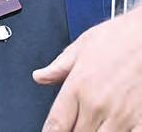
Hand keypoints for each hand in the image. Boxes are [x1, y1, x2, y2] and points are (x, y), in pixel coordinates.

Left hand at [33, 6, 141, 130]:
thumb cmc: (120, 38)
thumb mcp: (82, 46)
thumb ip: (59, 67)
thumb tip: (40, 76)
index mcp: (78, 86)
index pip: (57, 123)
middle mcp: (97, 104)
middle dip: (73, 131)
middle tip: (76, 122)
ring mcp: (121, 116)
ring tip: (94, 125)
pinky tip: (117, 129)